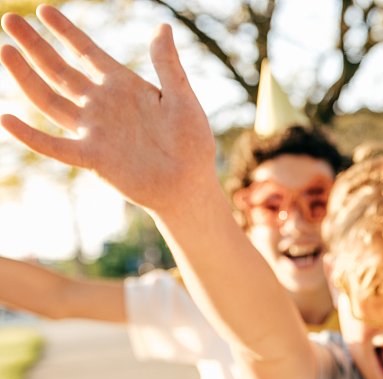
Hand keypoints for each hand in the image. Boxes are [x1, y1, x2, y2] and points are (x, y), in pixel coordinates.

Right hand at [0, 6, 216, 215]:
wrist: (191, 185)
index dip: (66, 32)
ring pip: (50, 99)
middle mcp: (102, 105)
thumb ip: (167, 65)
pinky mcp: (92, 158)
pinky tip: (6, 119)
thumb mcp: (183, 98)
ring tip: (5, 50)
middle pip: (60, 70)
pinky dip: (31, 136)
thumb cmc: (192, 143)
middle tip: (9, 18)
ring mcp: (94, 131)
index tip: (43, 10)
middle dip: (35, 45)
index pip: (86, 52)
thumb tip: (162, 26)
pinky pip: (55, 146)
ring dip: (26, 76)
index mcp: (123, 87)